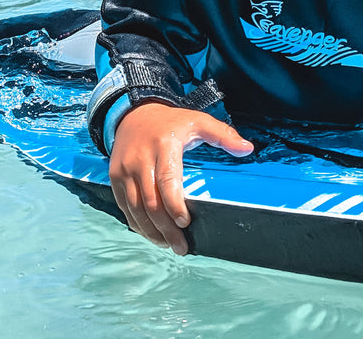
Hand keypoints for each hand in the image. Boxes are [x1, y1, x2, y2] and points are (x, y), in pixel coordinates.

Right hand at [109, 102, 253, 254]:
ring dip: (151, 231)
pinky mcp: (115, 177)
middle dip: (166, 229)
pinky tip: (151, 233)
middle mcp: (140, 159)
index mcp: (163, 146)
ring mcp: (125, 169)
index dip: (175, 205)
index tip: (185, 223)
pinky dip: (137, 223)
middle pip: (151, 202)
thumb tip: (247, 149)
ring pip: (135, 208)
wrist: (132, 115)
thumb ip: (222, 134)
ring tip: (167, 245)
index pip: (167, 180)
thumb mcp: (197, 121)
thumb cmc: (169, 123)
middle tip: (181, 247)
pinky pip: (124, 206)